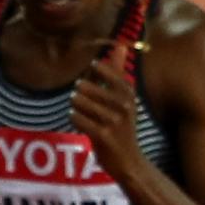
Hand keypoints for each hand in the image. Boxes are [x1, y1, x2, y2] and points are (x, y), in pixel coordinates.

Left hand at [71, 40, 143, 178]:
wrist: (129, 161)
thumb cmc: (123, 126)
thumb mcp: (124, 97)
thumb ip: (118, 70)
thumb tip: (120, 43)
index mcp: (128, 92)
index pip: (102, 69)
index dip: (91, 76)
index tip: (96, 88)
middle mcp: (124, 104)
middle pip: (83, 86)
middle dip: (79, 96)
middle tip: (89, 107)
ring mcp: (114, 120)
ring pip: (77, 101)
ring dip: (76, 110)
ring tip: (87, 118)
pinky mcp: (103, 135)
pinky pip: (75, 117)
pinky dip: (75, 121)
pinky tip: (85, 127)